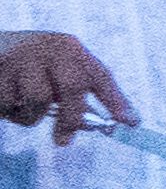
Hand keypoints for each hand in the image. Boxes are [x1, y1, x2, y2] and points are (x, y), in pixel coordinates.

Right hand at [0, 31, 137, 133]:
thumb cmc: (30, 64)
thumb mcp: (57, 68)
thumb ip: (76, 91)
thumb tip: (99, 122)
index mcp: (70, 48)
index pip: (100, 75)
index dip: (117, 100)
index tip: (130, 122)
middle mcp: (50, 48)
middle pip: (73, 87)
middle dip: (71, 118)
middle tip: (63, 140)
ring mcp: (22, 57)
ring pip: (37, 101)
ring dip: (30, 115)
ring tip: (22, 107)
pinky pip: (8, 105)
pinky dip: (9, 112)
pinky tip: (5, 100)